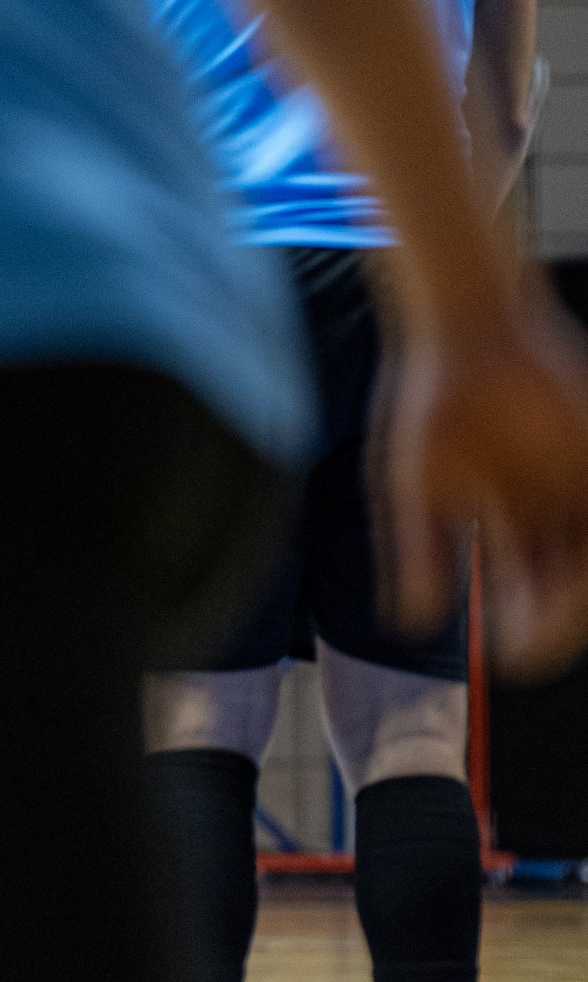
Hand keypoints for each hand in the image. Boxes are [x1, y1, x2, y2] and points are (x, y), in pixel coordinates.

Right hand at [383, 292, 587, 677]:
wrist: (465, 327)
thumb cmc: (428, 402)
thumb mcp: (413, 488)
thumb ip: (416, 555)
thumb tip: (410, 626)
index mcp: (510, 516)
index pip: (530, 590)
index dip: (527, 628)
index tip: (509, 654)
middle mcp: (554, 503)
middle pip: (570, 580)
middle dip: (557, 620)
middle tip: (534, 642)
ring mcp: (576, 478)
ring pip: (586, 553)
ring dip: (577, 595)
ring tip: (554, 615)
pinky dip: (582, 561)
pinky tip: (575, 580)